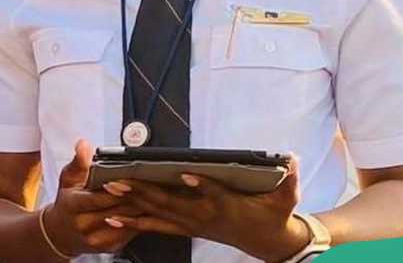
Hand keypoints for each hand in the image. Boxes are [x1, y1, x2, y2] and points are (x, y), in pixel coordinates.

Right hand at [41, 139, 142, 256]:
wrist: (62, 233)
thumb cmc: (68, 202)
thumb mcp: (68, 179)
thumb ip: (78, 161)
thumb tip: (83, 144)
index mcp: (73, 206)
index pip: (97, 198)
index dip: (114, 190)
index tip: (126, 180)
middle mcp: (84, 224)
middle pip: (117, 209)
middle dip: (132, 197)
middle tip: (148, 184)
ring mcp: (97, 238)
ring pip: (127, 221)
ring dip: (140, 208)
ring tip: (151, 195)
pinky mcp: (110, 247)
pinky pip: (130, 233)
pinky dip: (139, 220)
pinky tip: (146, 209)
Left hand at [107, 157, 310, 261]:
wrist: (269, 243)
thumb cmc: (274, 215)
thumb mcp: (287, 198)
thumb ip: (290, 180)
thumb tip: (294, 159)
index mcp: (226, 204)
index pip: (213, 192)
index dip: (201, 184)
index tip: (186, 174)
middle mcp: (204, 216)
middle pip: (171, 203)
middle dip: (144, 192)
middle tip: (119, 181)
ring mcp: (193, 223)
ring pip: (159, 214)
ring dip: (132, 205)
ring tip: (108, 196)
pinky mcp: (187, 227)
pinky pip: (157, 225)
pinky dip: (136, 222)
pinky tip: (114, 217)